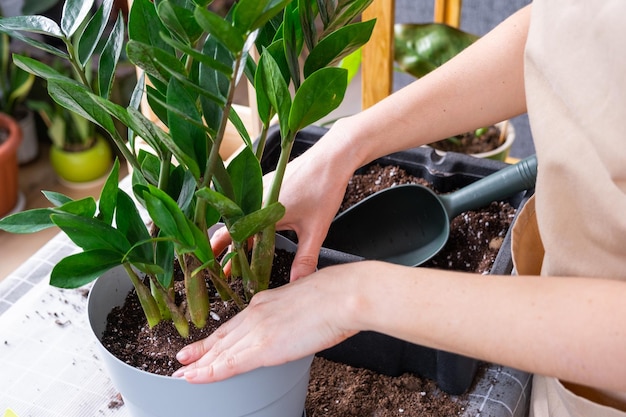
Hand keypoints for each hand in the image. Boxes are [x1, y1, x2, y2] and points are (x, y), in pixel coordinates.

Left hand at [173, 267, 358, 382]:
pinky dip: (208, 372)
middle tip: (182, 361)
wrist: (343, 295)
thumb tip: (297, 323)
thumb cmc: (337, 295)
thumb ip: (294, 313)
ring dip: (199, 364)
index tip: (204, 344)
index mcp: (266, 301)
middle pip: (222, 337)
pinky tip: (194, 378)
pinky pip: (228, 363)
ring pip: (220, 351)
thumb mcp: (307, 299)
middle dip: (201, 351)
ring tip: (182, 374)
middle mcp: (256, 313)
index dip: (216, 337)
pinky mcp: (263, 346)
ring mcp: (257, 329)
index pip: (234, 324)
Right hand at [212, 124, 357, 280]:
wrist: (332, 157)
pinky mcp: (266, 184)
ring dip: (235, 236)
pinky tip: (253, 235)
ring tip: (234, 257)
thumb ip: (305, 258)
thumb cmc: (323, 188)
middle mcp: (253, 198)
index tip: (217, 272)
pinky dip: (246, 222)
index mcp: (259, 210)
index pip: (230, 236)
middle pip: (230, 228)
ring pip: (239, 217)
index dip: (221, 255)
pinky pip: (249, 207)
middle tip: (220, 270)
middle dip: (224, 249)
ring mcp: (258, 189)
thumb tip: (298, 283)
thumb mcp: (316, 229)